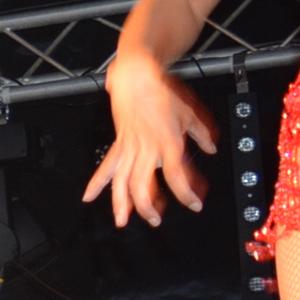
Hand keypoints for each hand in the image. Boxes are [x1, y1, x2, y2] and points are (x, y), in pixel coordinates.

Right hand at [82, 52, 220, 225]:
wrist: (136, 78)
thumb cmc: (162, 91)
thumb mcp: (191, 112)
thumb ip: (202, 133)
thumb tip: (210, 147)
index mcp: (167, 141)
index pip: (176, 175)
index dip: (185, 193)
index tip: (194, 203)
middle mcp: (146, 148)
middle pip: (143, 184)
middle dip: (149, 206)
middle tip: (156, 220)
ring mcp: (129, 147)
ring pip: (122, 180)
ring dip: (121, 203)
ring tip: (122, 221)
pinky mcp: (119, 143)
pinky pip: (107, 166)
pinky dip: (97, 182)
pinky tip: (89, 197)